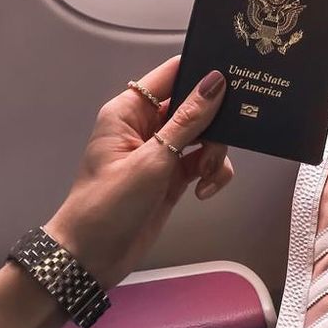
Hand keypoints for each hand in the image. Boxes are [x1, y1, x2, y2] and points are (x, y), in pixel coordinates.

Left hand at [45, 56, 231, 288]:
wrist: (91, 259)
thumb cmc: (110, 202)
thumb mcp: (152, 160)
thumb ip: (188, 121)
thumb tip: (216, 80)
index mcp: (131, 110)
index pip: (171, 74)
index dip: (202, 69)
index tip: (236, 72)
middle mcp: (148, 125)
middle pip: (194, 105)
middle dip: (216, 120)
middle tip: (233, 133)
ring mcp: (162, 151)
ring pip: (204, 135)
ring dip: (215, 153)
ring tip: (209, 174)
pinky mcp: (174, 176)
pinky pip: (203, 162)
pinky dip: (212, 173)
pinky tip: (205, 191)